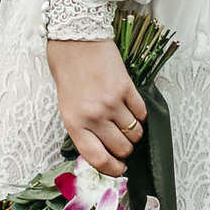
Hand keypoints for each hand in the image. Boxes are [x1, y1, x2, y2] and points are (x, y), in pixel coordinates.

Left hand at [46, 37, 146, 176]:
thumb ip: (84, 129)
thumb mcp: (67, 106)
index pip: (98, 159)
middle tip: (123, 140)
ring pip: (135, 132)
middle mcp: (93, 116)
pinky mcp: (126, 87)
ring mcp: (111, 102)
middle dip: (126, 149)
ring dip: (134, 131)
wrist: (74, 40)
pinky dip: (140, 114)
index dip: (113, 169)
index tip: (119, 168)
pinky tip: (132, 106)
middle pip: (122, 148)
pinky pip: (142, 112)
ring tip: (126, 121)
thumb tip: (104, 150)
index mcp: (74, 124)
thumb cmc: (68, 73)